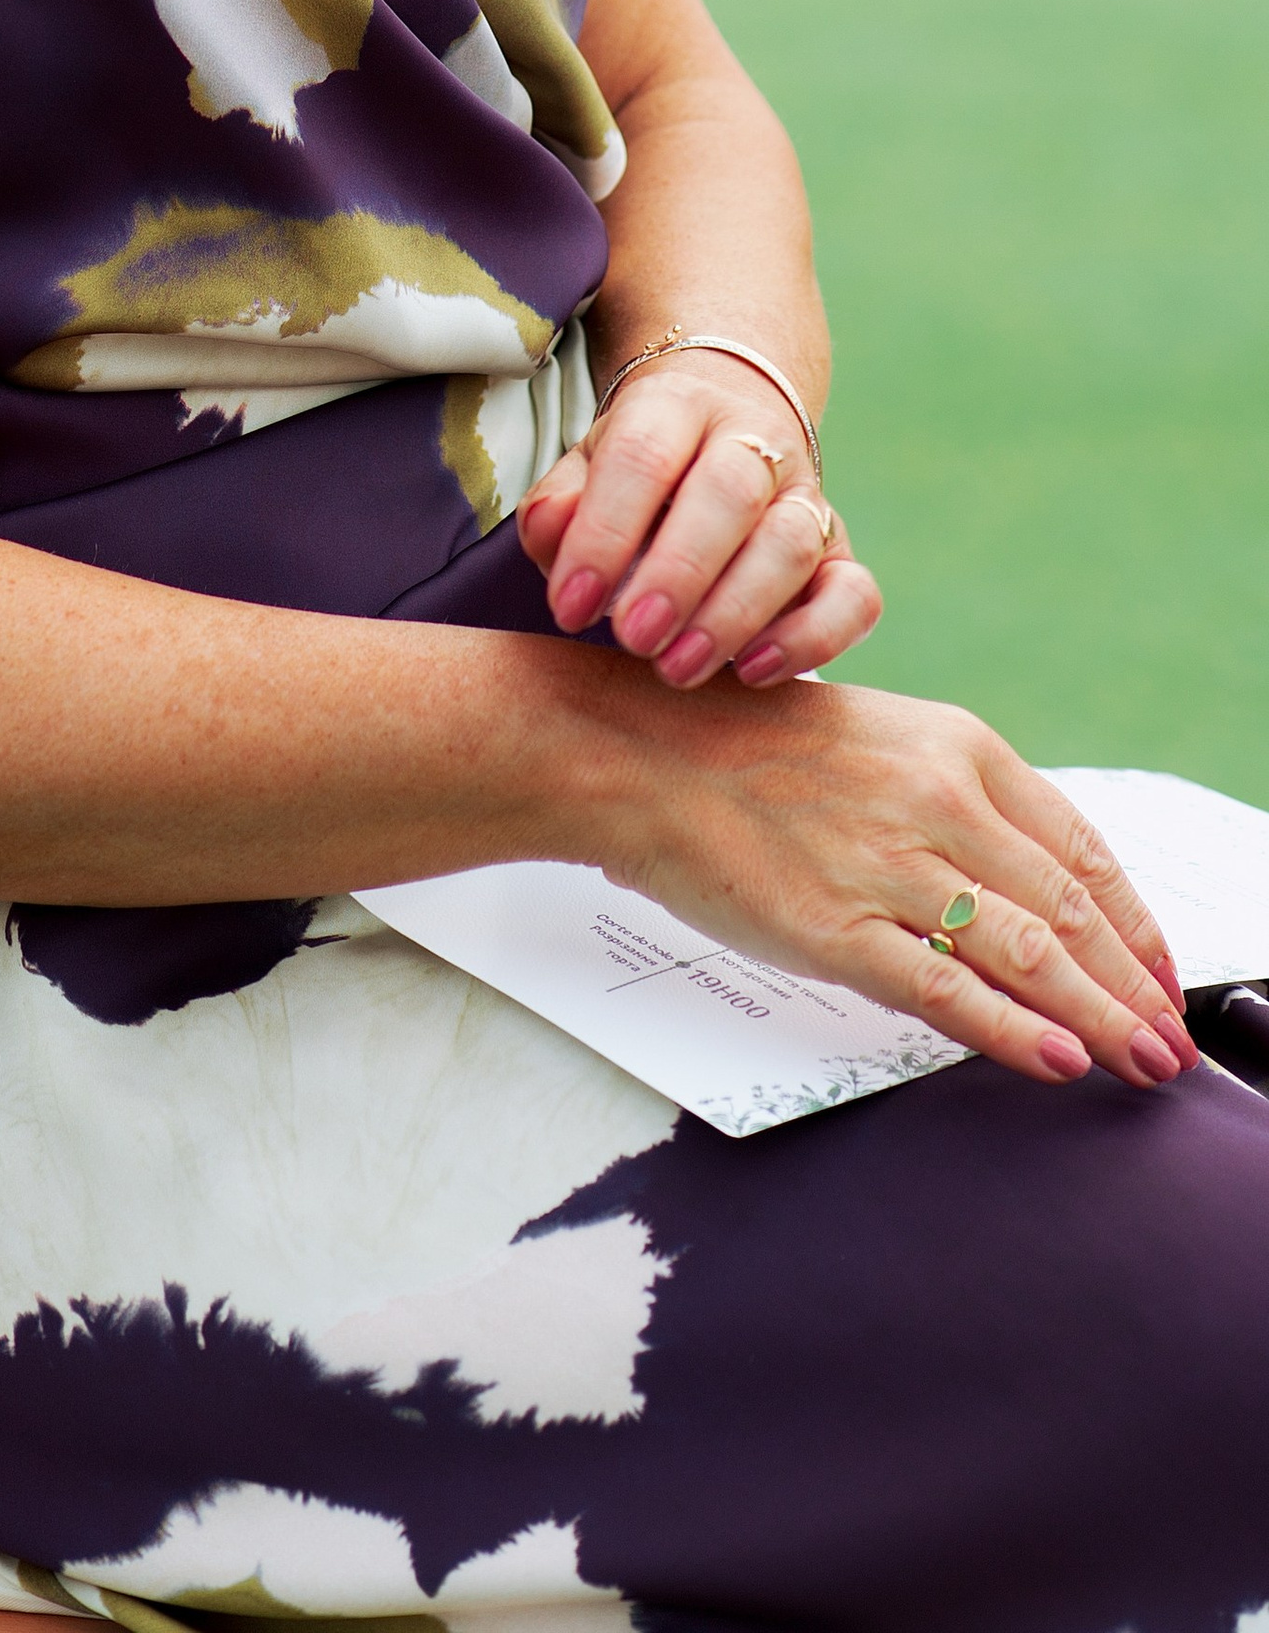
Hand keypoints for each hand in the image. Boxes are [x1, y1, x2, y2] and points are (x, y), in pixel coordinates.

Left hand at [519, 346, 877, 689]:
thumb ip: (559, 502)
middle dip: (678, 573)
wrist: (723, 428)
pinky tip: (755, 670)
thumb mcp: (585, 466)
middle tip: (632, 637)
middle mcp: (753, 440)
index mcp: (677, 405)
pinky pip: (854, 595)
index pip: (643, 454)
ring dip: (734, 613)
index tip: (569, 605)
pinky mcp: (841, 553)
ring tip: (677, 666)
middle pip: (730, 492)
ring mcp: (805, 495)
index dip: (605, 532)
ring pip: (792, 542)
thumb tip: (554, 536)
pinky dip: (813, 636)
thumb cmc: (639, 466)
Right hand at [613, 673, 1198, 1092]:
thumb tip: (1028, 887)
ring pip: (1029, 953)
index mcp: (954, 746)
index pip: (1081, 847)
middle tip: (1173, 1043)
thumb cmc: (742, 749)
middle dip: (1135, 988)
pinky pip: (948, 990)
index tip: (1163, 973)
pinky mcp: (836, 928)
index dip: (1137, 923)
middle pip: (1071, 909)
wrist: (634, 752)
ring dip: (1104, 1018)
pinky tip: (1061, 1061)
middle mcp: (936, 799)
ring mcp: (887, 864)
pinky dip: (1017, 1031)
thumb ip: (951, 804)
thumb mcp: (874, 743)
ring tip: (1145, 1064)